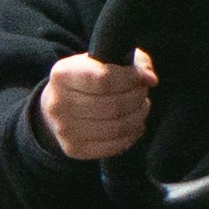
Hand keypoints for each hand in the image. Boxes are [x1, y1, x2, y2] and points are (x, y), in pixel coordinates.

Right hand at [38, 50, 157, 161]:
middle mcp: (58, 103)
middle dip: (137, 98)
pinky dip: (131, 135)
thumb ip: (132, 62)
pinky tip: (135, 125)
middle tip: (143, 92)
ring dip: (138, 116)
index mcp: (63, 74)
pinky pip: (113, 146)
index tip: (144, 78)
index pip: (104, 79)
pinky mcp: (74, 149)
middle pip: (113, 105)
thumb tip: (150, 79)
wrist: (59, 104)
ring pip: (116, 127)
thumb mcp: (104, 59)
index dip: (131, 79)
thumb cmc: (87, 78)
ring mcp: (64, 129)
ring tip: (141, 107)